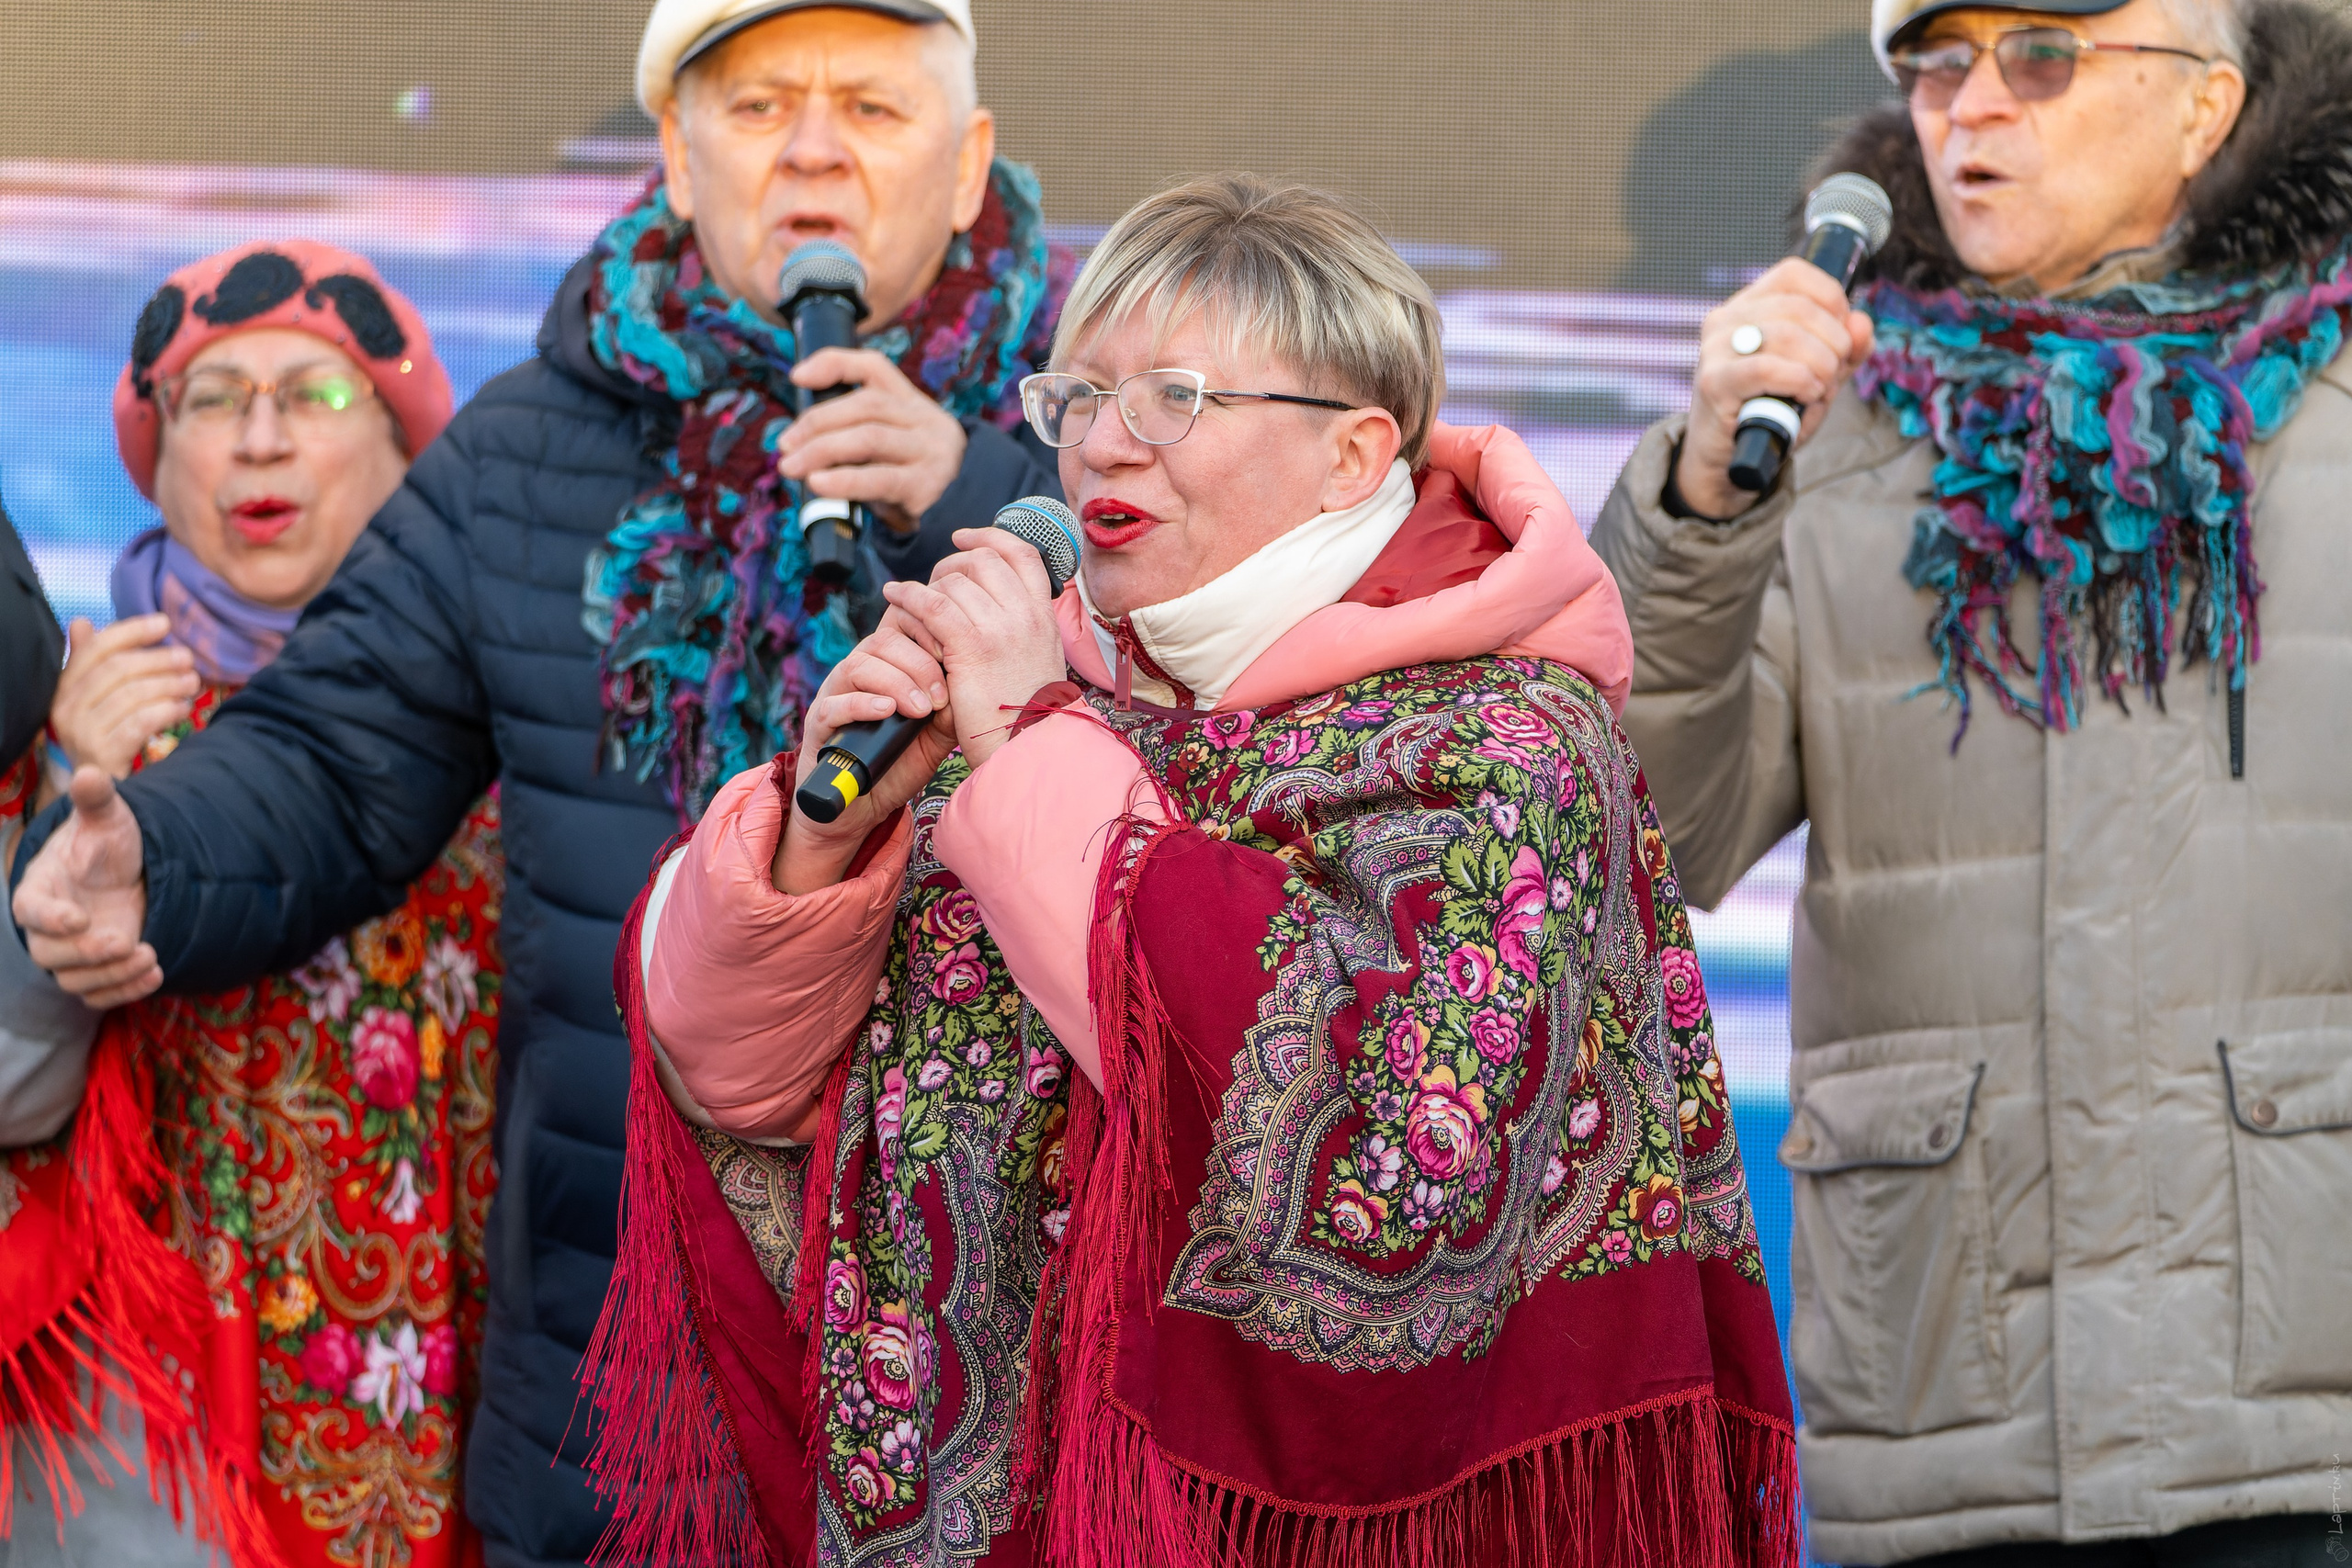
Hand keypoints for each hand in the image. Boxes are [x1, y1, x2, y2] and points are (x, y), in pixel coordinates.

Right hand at [12, 767, 158, 1006]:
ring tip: (151, 956)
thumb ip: (97, 802)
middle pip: (50, 955)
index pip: (29, 911)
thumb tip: (92, 773)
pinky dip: (125, 992)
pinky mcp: (97, 973)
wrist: (128, 873)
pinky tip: (155, 975)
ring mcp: (71, 955)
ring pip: (76, 981)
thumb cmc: (108, 845)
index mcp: (39, 891)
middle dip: (86, 953)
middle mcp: (48, 929)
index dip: (50, 918)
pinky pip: (100, 996)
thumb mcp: (108, 821)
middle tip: (125, 940)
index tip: (77, 918)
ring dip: (112, 976)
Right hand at [45, 615, 197, 797]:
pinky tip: (184, 707)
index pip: (97, 648)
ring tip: (192, 683)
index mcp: (64, 688)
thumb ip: (92, 662)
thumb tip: (81, 622)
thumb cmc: (104, 734)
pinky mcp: (101, 754)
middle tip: (188, 659)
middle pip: (118, 669)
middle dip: (159, 660)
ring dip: (169, 684)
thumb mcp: (95, 698)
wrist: (97, 793)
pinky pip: (140, 723)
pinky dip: (167, 710)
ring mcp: (81, 732)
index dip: (132, 631)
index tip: (165, 623)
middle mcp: (66, 708)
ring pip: (132, 694)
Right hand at [772, 606, 960, 895]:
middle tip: (941, 697)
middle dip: (919, 664)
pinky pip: (833, 704)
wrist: (860, 808)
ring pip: (859, 665)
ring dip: (896, 683)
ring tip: (920, 710)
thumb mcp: (934, 735)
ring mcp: (834, 694)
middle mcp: (859, 671)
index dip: (928, 631)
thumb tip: (969, 688)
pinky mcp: (818, 724)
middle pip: (883, 641)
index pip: (902, 624)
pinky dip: (862, 704)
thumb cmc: (899, 763)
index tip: (954, 657)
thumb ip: (949, 710)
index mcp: (887, 664)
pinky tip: (887, 711)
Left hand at [777, 348, 967, 536]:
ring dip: (820, 450)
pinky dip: (842, 480)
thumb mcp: (894, 445)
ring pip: (868, 437)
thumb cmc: (913, 478)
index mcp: (912, 403)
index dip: (834, 364)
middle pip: (865, 405)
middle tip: (785, 444)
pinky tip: (818, 484)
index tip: (797, 377)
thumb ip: (860, 432)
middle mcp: (924, 420)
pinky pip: (879, 478)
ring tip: (791, 466)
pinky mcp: (926, 485)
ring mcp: (929, 451)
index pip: (874, 367)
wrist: (966, 512)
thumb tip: (800, 440)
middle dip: (816, 422)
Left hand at [880, 528, 1064, 770]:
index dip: (990, 536)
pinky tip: (893, 595)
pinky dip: (909, 595)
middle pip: (982, 561)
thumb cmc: (1027, 716)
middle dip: (951, 564)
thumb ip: (1023, 631)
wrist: (1029, 748)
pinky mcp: (971, 647)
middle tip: (932, 582)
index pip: (1022, 554)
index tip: (964, 537)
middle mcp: (1026, 615)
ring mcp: (1001, 629)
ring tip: (908, 597)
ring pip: (955, 581)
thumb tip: (998, 609)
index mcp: (1045, 616)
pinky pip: (933, 605)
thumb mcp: (1038, 662)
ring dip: (927, 585)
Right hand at [1673, 257, 1875, 521]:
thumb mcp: (1818, 374)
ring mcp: (1715, 350)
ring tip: (1821, 388)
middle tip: (1835, 371)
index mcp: (1747, 306)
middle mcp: (1726, 320)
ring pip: (1787, 335)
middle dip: (1835, 340)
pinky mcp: (1714, 383)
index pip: (1793, 273)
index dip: (1830, 297)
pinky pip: (1767, 368)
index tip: (1841, 332)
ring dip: (1821, 364)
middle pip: (1798, 307)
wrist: (1729, 459)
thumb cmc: (1771, 410)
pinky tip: (1807, 394)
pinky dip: (1800, 380)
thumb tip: (1862, 323)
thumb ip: (1846, 348)